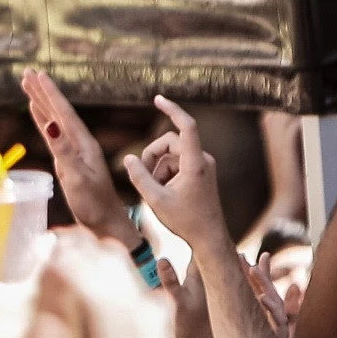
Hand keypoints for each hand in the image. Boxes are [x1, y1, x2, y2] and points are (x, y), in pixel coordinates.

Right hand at [18, 68, 135, 246]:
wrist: (105, 221)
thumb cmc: (93, 203)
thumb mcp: (77, 177)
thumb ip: (63, 151)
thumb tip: (50, 124)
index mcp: (83, 143)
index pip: (63, 112)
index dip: (50, 93)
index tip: (37, 74)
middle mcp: (80, 142)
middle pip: (58, 110)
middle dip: (43, 91)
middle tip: (27, 72)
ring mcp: (74, 150)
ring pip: (54, 119)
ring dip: (41, 101)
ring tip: (28, 84)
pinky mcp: (68, 159)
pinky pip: (53, 133)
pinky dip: (43, 119)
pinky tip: (37, 111)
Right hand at [118, 96, 226, 253]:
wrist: (209, 238)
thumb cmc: (186, 221)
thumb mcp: (155, 200)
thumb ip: (139, 176)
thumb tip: (128, 158)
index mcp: (195, 164)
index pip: (186, 127)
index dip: (172, 110)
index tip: (158, 99)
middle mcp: (202, 160)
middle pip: (168, 142)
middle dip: (151, 157)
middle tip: (141, 178)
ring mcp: (202, 165)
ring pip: (170, 154)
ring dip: (157, 168)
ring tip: (154, 192)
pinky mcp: (200, 172)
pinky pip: (176, 163)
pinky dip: (165, 174)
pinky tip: (163, 193)